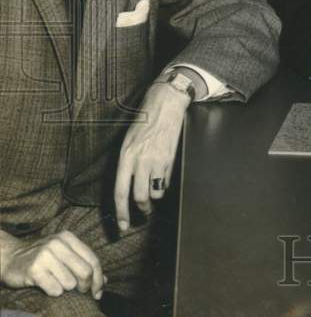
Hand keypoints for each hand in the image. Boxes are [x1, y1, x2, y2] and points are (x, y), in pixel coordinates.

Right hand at [0, 230, 104, 299]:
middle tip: (82, 293)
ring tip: (58, 284)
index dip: (98, 279)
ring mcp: (45, 255)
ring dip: (66, 289)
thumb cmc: (43, 259)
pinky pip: (54, 289)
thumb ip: (84, 264)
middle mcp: (58, 243)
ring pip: (70, 282)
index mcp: (69, 238)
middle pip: (85, 271)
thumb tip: (104, 280)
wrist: (11, 258)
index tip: (98, 293)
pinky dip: (54, 292)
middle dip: (86, 286)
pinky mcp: (34, 269)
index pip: (93, 260)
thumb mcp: (64, 255)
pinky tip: (48, 287)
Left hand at [114, 80, 188, 231]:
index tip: (123, 226)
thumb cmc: (145, 121)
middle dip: (142, 209)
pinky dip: (164, 184)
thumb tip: (128, 184)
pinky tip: (163, 178)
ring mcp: (156, 159)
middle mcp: (139, 160)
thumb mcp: (128, 141)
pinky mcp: (171, 157)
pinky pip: (167, 180)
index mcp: (125, 156)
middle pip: (139, 196)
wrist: (165, 104)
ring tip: (155, 194)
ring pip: (155, 191)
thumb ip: (127, 162)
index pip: (120, 191)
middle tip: (143, 214)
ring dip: (155, 197)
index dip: (121, 212)